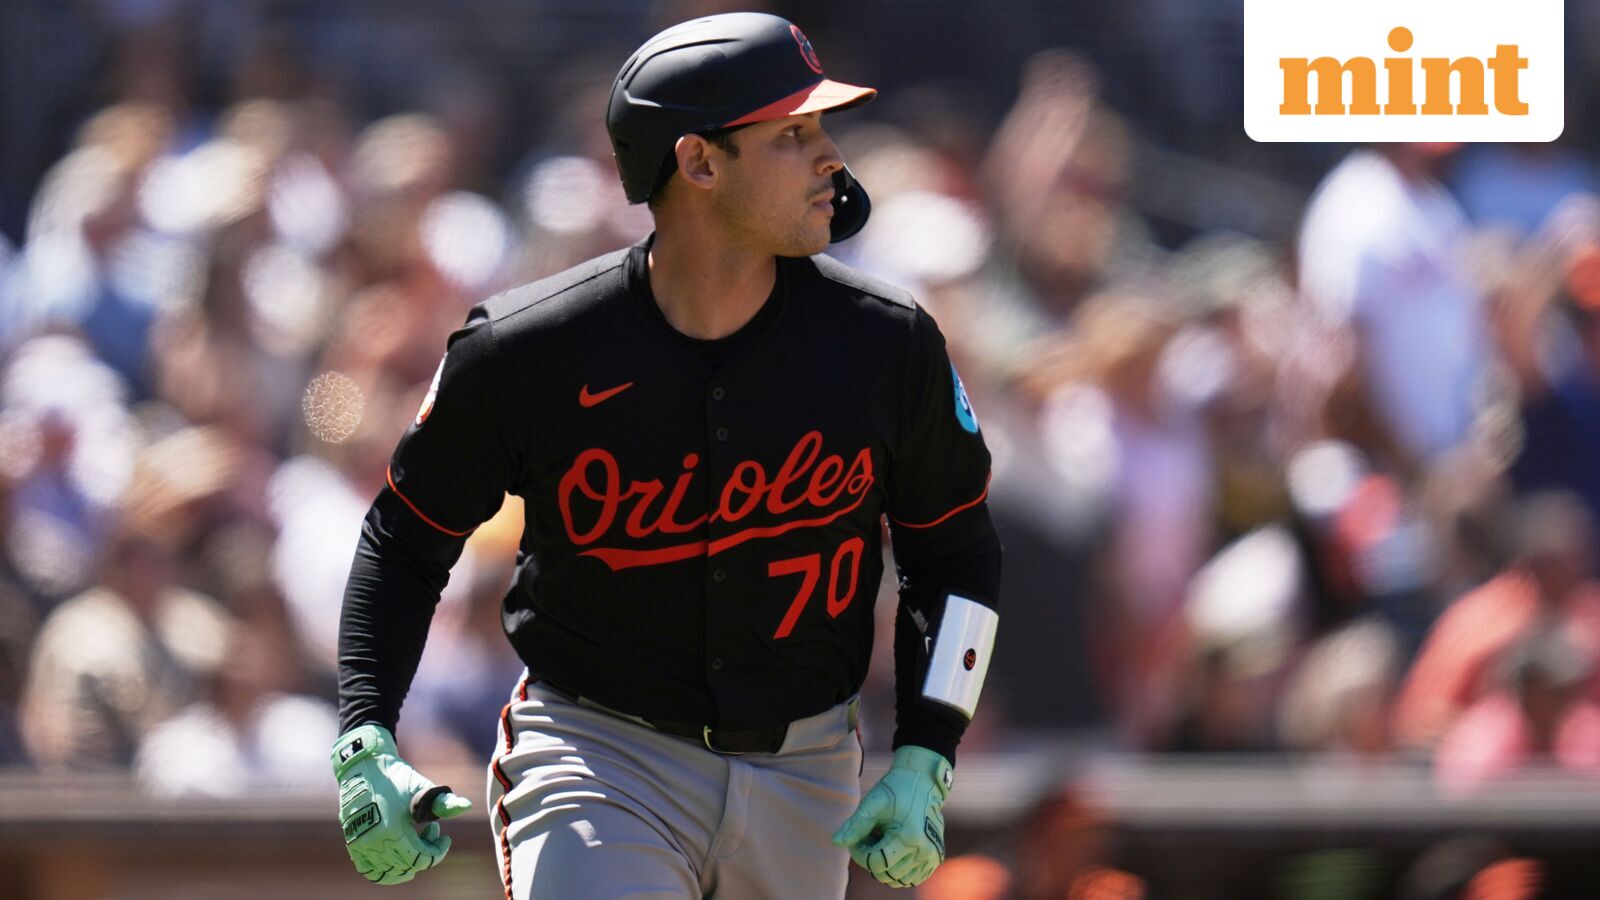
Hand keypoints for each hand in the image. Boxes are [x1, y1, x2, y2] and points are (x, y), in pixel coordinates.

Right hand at [332, 724, 473, 884]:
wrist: (364, 765)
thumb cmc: (396, 777)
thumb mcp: (421, 788)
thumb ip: (444, 802)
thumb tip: (467, 806)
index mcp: (392, 832)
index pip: (420, 859)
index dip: (438, 852)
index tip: (445, 837)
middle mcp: (373, 843)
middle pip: (407, 867)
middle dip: (425, 852)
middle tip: (431, 830)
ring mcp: (360, 845)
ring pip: (388, 873)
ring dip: (407, 864)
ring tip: (415, 843)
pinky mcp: (353, 843)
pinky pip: (369, 870)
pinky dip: (386, 870)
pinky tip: (398, 854)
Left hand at [831, 745, 951, 887]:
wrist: (923, 782)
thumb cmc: (896, 790)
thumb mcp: (874, 803)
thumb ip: (856, 824)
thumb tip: (836, 842)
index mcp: (910, 837)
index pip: (876, 863)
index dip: (859, 854)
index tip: (856, 839)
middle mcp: (924, 852)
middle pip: (885, 873)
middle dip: (870, 858)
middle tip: (869, 837)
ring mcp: (931, 858)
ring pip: (896, 879)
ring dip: (883, 865)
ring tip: (882, 841)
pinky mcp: (934, 860)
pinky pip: (909, 879)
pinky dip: (896, 869)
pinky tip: (893, 849)